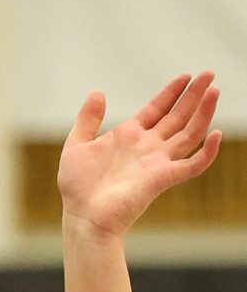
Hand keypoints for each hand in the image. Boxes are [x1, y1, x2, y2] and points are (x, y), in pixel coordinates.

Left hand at [58, 71, 220, 238]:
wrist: (83, 217)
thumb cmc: (77, 188)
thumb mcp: (76, 147)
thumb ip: (87, 120)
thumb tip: (97, 92)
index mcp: (129, 137)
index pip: (157, 109)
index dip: (171, 93)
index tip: (185, 76)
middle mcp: (147, 147)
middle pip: (177, 117)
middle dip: (193, 95)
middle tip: (208, 74)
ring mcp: (157, 162)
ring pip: (189, 134)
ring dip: (203, 113)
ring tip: (213, 91)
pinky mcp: (162, 179)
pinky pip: (193, 166)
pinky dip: (207, 152)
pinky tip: (216, 134)